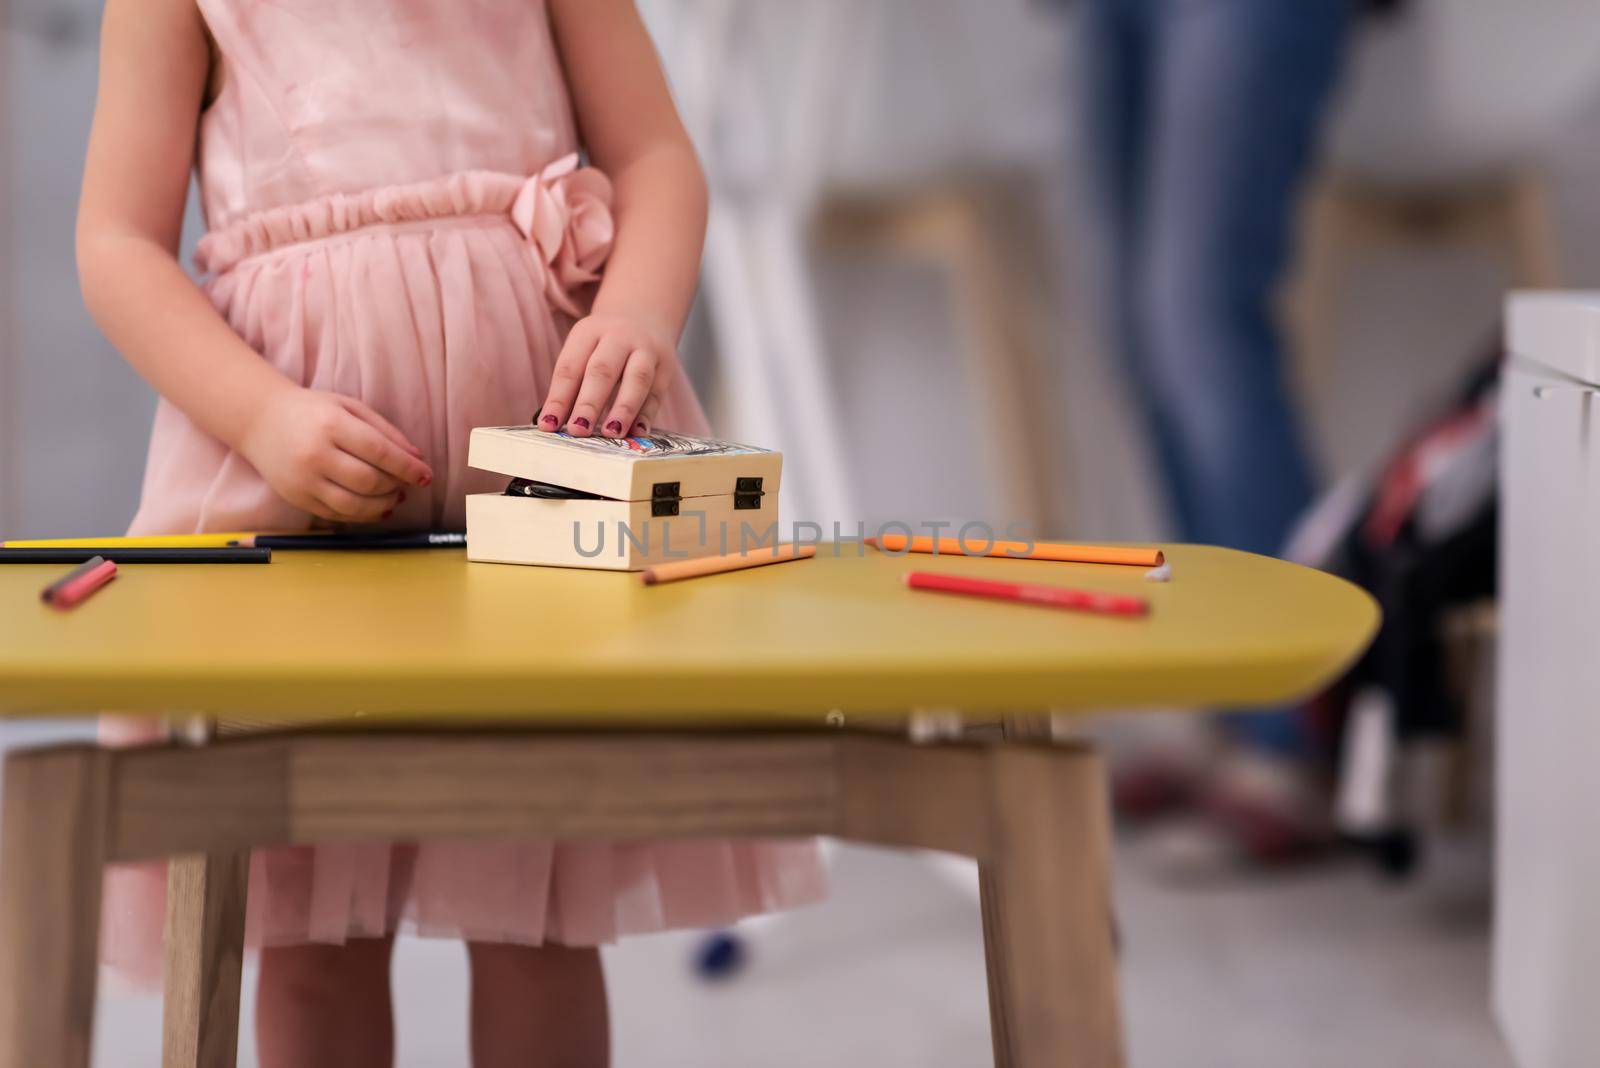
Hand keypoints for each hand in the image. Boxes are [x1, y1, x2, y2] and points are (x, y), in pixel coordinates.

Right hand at [238, 386, 432, 523]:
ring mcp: (303, 480)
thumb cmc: (312, 411)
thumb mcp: (349, 407)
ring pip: (353, 505)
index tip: (426, 476)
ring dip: (383, 505)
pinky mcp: (297, 498)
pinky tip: (376, 508)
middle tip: (406, 484)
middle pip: (369, 482)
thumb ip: (385, 431)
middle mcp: (315, 454)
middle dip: (396, 486)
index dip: (408, 468)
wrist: (260, 420)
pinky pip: (336, 515)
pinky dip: (362, 516)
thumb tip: (417, 458)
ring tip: (395, 497)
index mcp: (332, 425)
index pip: (380, 452)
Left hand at [535, 313, 679, 436]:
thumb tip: (555, 423)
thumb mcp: (583, 351)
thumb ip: (571, 385)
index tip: (549, 425)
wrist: (643, 319)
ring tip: (611, 433)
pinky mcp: (665, 368)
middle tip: (578, 430)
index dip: (559, 398)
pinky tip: (637, 432)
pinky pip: (656, 394)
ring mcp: (646, 350)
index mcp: (589, 331)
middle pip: (602, 370)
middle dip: (589, 403)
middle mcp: (619, 336)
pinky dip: (646, 415)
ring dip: (623, 408)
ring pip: (637, 379)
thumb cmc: (603, 347)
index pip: (570, 367)